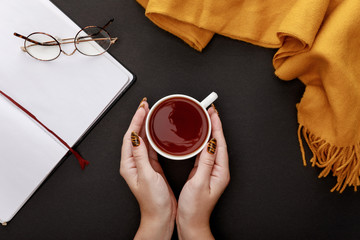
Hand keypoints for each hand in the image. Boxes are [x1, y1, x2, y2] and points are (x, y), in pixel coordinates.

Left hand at [120, 98, 176, 239]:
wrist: (161, 216)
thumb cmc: (153, 201)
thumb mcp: (146, 176)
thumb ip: (141, 156)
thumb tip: (136, 136)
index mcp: (129, 164)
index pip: (130, 136)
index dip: (136, 120)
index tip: (143, 108)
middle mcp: (134, 162)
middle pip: (135, 135)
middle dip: (140, 119)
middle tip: (147, 105)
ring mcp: (143, 164)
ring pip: (143, 139)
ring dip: (146, 125)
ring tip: (151, 113)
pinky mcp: (152, 166)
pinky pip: (151, 146)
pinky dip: (153, 135)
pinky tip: (157, 130)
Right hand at [176, 106, 229, 239]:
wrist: (191, 223)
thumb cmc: (195, 209)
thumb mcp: (200, 183)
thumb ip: (205, 162)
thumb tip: (210, 143)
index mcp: (220, 171)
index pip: (220, 143)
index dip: (217, 126)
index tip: (213, 113)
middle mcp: (218, 170)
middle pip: (218, 142)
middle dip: (214, 125)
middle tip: (208, 110)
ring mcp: (211, 171)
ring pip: (211, 145)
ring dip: (209, 131)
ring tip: (204, 119)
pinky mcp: (203, 173)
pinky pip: (205, 152)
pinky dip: (202, 141)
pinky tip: (198, 137)